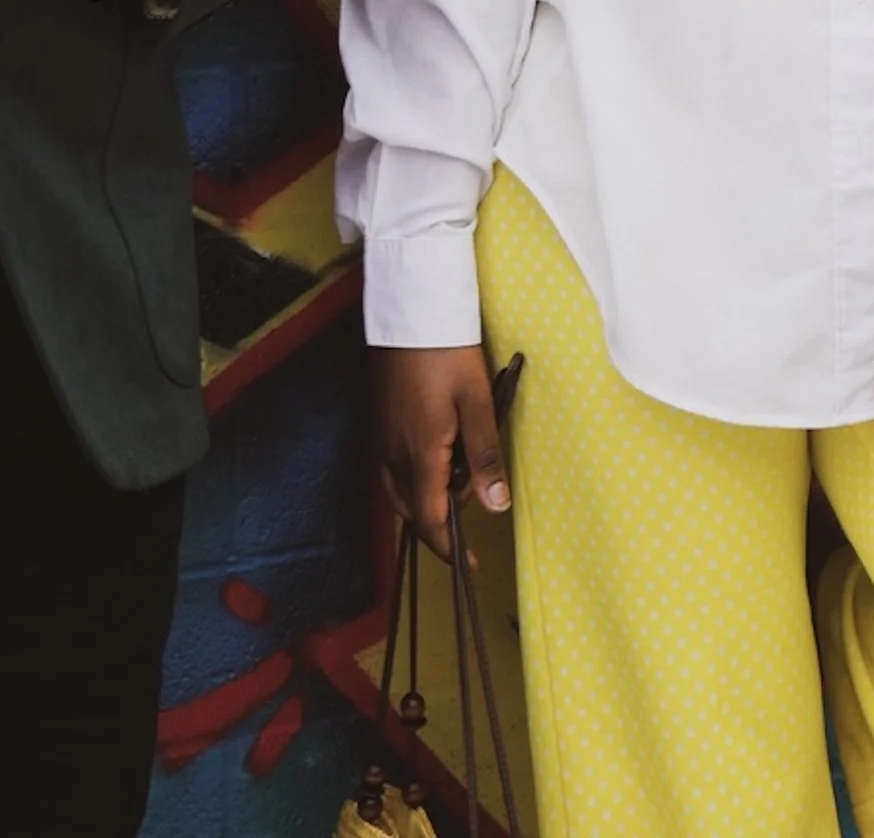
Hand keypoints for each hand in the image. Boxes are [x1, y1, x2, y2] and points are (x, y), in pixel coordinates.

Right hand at [373, 344, 510, 556]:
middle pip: (412, 511)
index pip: (430, 521)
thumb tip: (496, 506)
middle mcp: (392, 454)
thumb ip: (485, 455)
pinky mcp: (376, 422)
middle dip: (440, 519)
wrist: (410, 310)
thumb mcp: (476, 401)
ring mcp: (380, 438)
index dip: (449, 548)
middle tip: (474, 492)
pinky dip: (410, 481)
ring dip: (424, 500)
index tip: (469, 563)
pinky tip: (430, 460)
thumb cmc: (447, 352)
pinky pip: (389, 471)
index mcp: (419, 454)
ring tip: (456, 477)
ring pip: (398, 493)